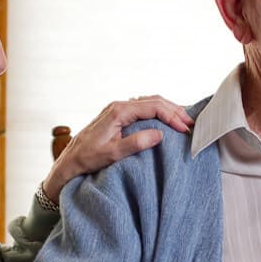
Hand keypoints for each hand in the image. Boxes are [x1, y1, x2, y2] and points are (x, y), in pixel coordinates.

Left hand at [42, 96, 192, 202]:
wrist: (70, 161)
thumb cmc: (88, 158)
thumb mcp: (112, 154)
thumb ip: (136, 143)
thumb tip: (159, 134)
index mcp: (119, 111)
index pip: (153, 107)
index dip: (171, 116)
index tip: (184, 129)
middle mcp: (119, 106)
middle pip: (153, 101)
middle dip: (174, 110)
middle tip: (190, 123)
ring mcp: (118, 110)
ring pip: (149, 102)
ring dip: (168, 110)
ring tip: (183, 121)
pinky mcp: (118, 116)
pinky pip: (143, 108)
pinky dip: (158, 112)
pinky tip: (166, 120)